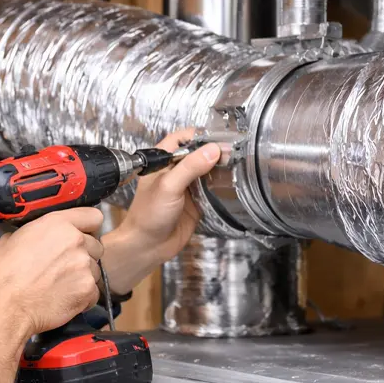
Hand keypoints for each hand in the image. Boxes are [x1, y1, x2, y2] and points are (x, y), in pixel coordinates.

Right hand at [0, 207, 104, 335]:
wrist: (4, 306)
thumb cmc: (3, 276)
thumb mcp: (11, 240)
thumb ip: (33, 233)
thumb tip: (33, 236)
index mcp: (58, 224)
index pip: (93, 217)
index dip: (88, 228)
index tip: (83, 236)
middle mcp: (75, 241)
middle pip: (96, 246)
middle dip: (84, 256)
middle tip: (65, 268)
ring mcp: (83, 266)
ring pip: (95, 270)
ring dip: (83, 277)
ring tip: (60, 286)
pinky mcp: (87, 289)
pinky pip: (94, 292)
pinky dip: (83, 298)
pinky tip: (64, 299)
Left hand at [119, 128, 220, 263]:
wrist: (148, 246)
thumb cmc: (148, 216)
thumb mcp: (168, 186)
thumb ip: (190, 167)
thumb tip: (212, 150)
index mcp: (161, 162)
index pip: (180, 139)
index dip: (197, 135)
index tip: (216, 137)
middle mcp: (174, 172)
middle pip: (196, 153)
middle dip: (213, 151)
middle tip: (231, 151)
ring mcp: (186, 187)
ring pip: (206, 170)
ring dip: (219, 167)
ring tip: (235, 163)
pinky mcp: (196, 202)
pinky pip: (211, 189)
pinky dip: (220, 185)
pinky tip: (230, 182)